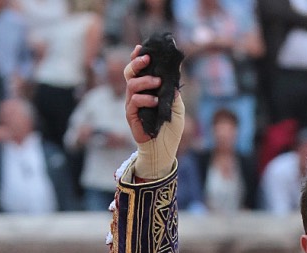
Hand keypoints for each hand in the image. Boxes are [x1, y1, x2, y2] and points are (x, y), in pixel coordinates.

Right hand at [124, 45, 185, 180]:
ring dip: (145, 81)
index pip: (138, 70)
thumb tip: (173, 78)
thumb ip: (173, 94)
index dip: (137, 58)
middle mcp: (137, 94)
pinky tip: (155, 101)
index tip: (141, 47)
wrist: (164, 150)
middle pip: (130, 72)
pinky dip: (145, 99)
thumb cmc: (170, 130)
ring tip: (157, 82)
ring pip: (132, 84)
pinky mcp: (131, 115)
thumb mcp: (176, 109)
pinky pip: (134, 101)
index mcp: (146, 90)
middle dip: (137, 63)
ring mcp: (133, 104)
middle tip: (147, 59)